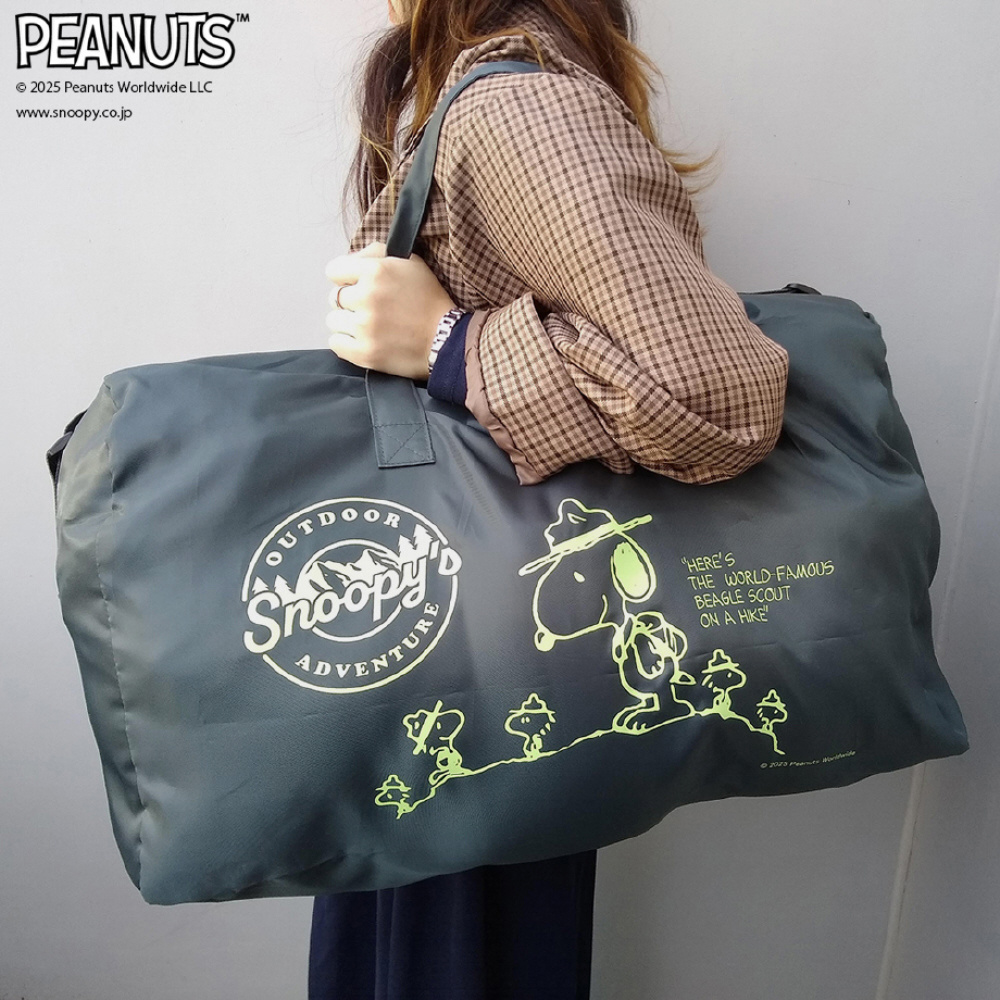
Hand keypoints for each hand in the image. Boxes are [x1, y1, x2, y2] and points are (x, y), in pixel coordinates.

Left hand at [326, 241, 458, 380]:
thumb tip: (349, 260)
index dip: (346, 278)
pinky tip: (365, 340)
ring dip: (348, 323)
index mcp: (376, 271)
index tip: (359, 286)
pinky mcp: (364, 353)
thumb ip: (375, 252)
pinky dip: (346, 343)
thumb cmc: (429, 300)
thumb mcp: (409, 262)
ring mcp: (364, 327)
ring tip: (371, 327)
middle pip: (334, 297)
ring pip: (333, 320)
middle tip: (372, 309)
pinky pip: (335, 343)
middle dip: (350, 301)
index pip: (334, 270)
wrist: (447, 340)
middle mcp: (367, 297)